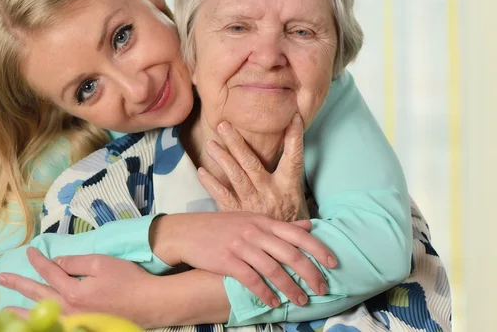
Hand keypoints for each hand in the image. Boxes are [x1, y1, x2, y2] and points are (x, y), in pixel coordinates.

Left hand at [0, 248, 156, 326]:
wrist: (148, 304)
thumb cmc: (127, 280)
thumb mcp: (101, 263)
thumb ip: (76, 262)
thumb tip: (58, 262)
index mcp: (72, 290)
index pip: (49, 272)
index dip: (38, 260)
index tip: (29, 251)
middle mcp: (68, 308)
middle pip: (37, 294)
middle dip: (18, 285)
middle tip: (1, 278)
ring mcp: (74, 320)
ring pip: (41, 315)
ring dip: (21, 311)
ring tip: (4, 310)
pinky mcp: (81, 326)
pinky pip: (53, 324)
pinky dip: (39, 322)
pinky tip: (34, 321)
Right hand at [150, 212, 335, 307]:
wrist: (188, 232)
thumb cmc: (222, 227)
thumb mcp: (252, 219)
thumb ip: (280, 226)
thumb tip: (308, 227)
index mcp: (264, 221)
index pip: (298, 234)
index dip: (318, 249)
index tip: (333, 264)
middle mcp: (255, 231)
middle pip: (290, 253)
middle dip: (310, 273)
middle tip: (322, 289)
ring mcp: (241, 245)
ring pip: (274, 269)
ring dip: (290, 288)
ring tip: (301, 300)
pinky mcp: (227, 260)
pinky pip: (251, 279)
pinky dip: (265, 292)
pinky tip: (273, 302)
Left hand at [198, 115, 308, 221]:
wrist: (282, 252)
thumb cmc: (288, 218)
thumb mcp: (297, 197)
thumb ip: (289, 173)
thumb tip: (291, 144)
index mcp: (288, 186)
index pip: (294, 157)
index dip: (294, 137)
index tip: (293, 117)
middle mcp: (271, 192)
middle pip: (251, 162)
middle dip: (236, 142)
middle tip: (222, 125)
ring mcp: (253, 204)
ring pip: (235, 176)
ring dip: (221, 158)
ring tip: (210, 143)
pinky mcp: (238, 215)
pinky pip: (222, 196)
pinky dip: (211, 183)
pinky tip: (201, 171)